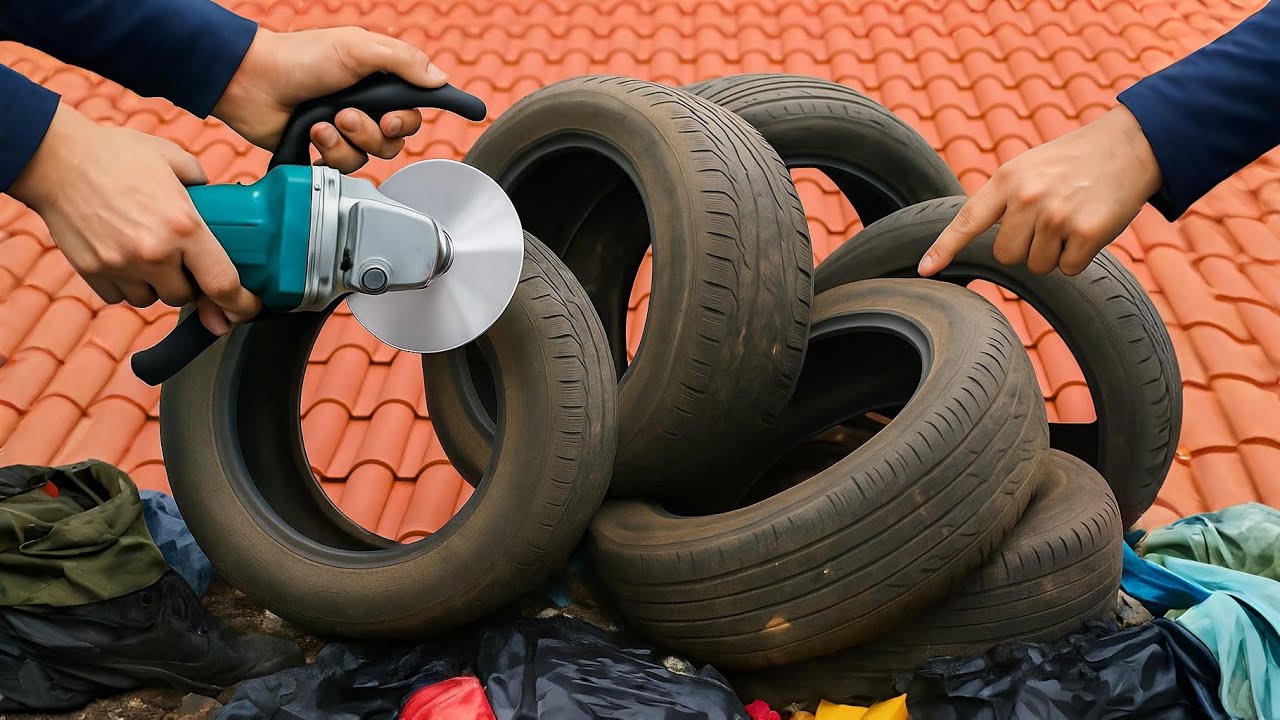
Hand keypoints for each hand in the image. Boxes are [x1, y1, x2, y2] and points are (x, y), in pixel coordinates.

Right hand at [10, 103, 259, 333]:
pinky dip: (124, 284)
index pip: (223, 283)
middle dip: (187, 283)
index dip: (240, 304)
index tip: (246, 309)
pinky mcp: (92, 272)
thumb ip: (203, 184)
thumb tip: (218, 201)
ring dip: (155, 285)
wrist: (56, 158)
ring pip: (151, 299)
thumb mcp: (175, 160)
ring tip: (145, 252)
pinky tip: (121, 256)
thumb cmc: (117, 155)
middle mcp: (155, 253)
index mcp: (185, 227)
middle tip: (179, 258)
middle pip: (184, 296)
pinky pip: (119, 296)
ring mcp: (121, 266)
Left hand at [213, 26, 446, 171]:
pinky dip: (331, 150)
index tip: (411, 118)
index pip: (416, 104)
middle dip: (377, 130)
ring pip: (373, 154)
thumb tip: (440, 79)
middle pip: (398, 137)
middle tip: (352, 115)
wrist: (253, 82)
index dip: (416, 115)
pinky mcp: (326, 148)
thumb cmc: (301, 57)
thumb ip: (405, 61)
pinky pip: (347, 165)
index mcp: (379, 80)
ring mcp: (346, 128)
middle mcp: (366, 105)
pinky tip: (314, 132)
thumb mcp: (359, 47)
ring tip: (327, 121)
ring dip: (351, 139)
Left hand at [918, 105, 1162, 276]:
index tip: (925, 270)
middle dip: (1026, 247)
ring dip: (1055, 252)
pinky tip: (1090, 226)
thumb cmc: (1072, 162)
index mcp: (1007, 180)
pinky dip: (1080, 257)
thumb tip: (978, 241)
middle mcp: (1028, 197)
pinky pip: (1069, 268)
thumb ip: (1002, 200)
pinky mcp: (1089, 232)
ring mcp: (1058, 215)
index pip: (967, 220)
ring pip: (1038, 266)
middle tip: (1049, 219)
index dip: (944, 248)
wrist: (1130, 145)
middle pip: (1006, 256)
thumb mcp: (1027, 168)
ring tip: (1072, 217)